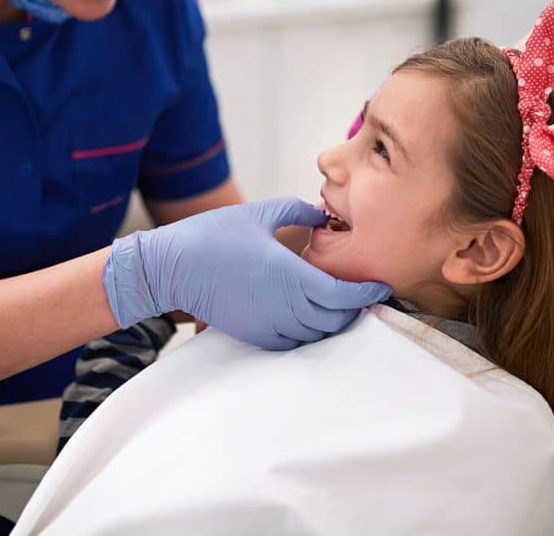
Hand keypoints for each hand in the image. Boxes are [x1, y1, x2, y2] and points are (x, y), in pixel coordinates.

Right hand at [103, 197, 390, 349]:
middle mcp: (286, 308)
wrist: (171, 268)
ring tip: (337, 302)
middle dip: (354, 309)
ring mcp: (270, 326)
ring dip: (332, 321)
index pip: (345, 296)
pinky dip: (309, 331)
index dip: (368, 294)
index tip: (381, 287)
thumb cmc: (213, 236)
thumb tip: (323, 215)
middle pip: (337, 320)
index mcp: (292, 277)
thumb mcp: (260, 213)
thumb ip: (298, 211)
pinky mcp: (256, 336)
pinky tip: (307, 313)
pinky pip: (295, 342)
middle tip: (362, 292)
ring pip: (318, 334)